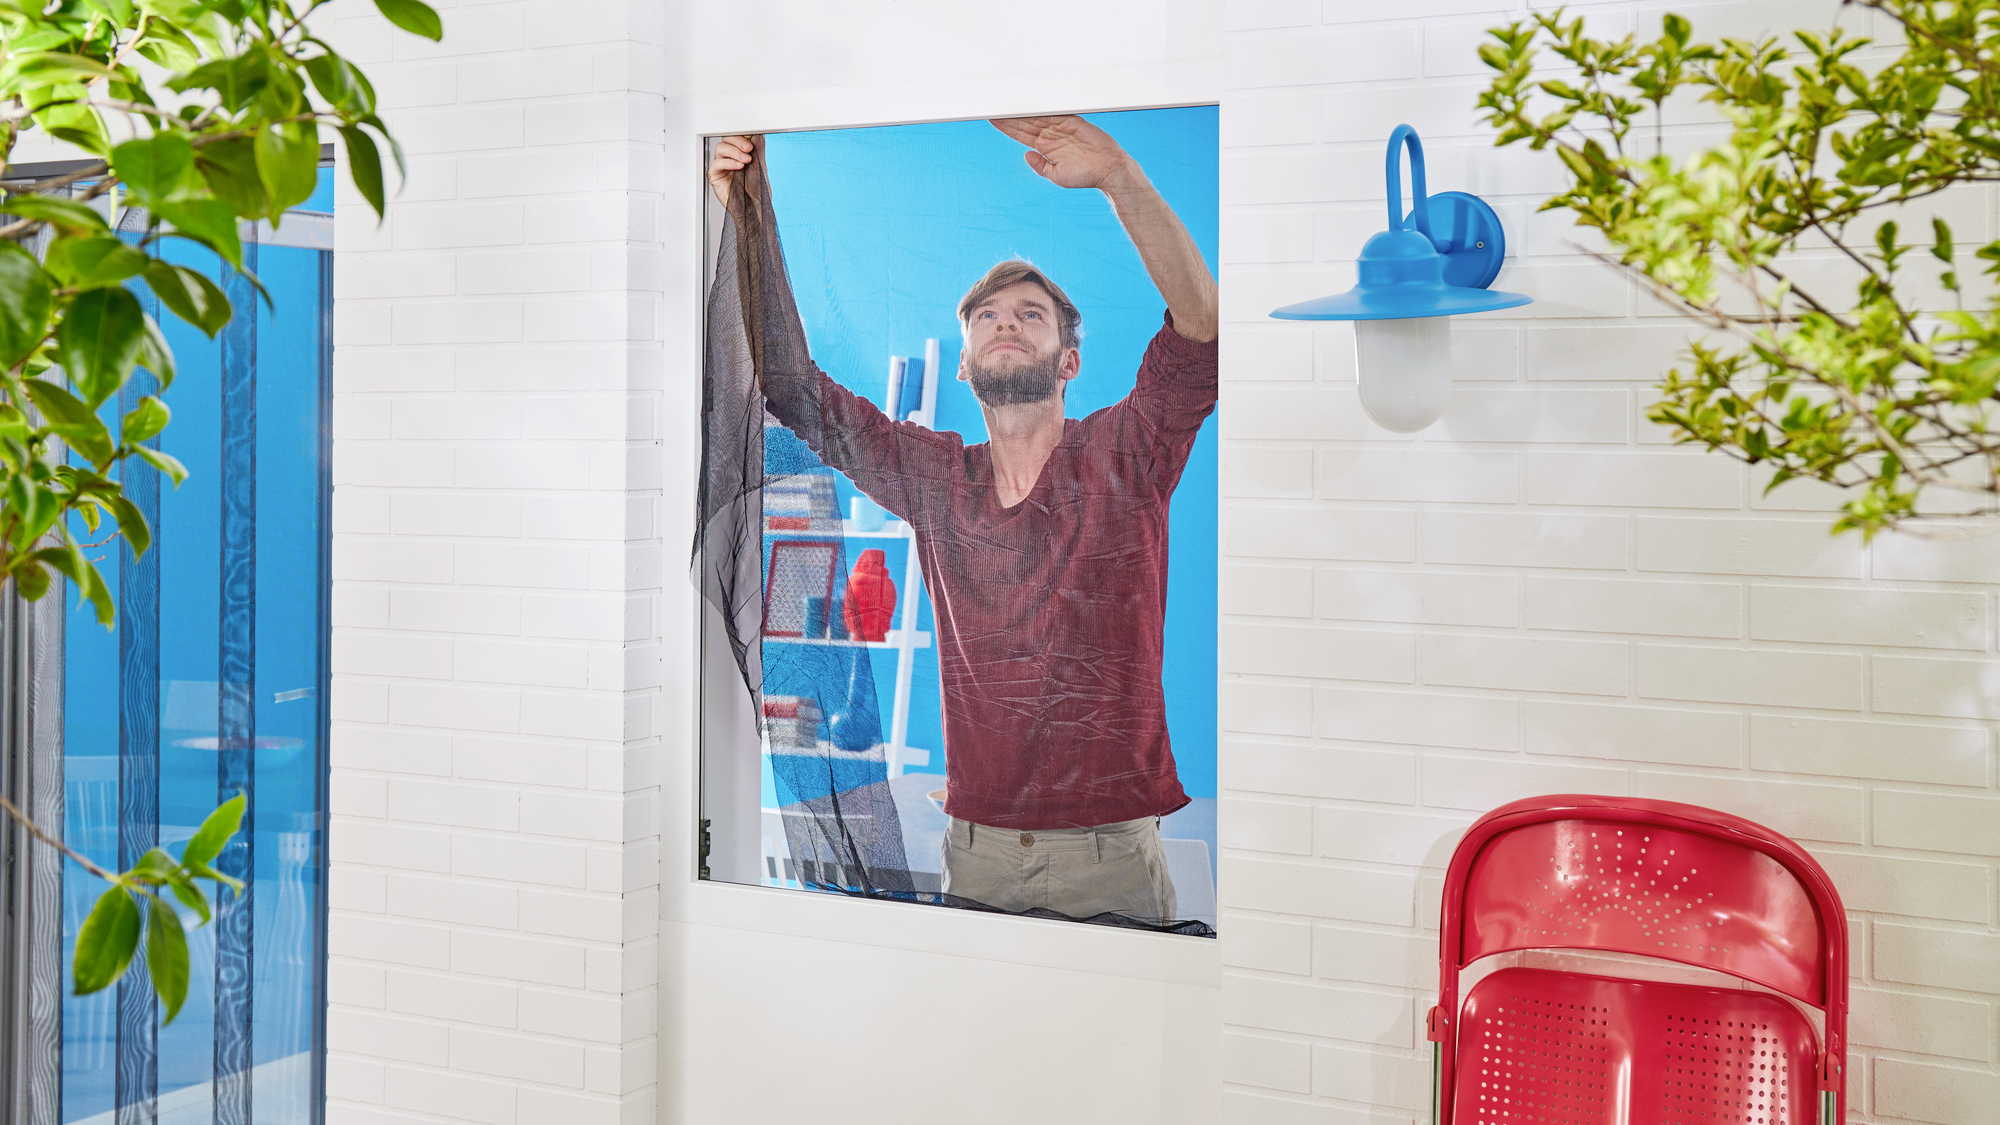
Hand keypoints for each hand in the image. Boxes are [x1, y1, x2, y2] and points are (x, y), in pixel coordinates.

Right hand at [708, 135, 753, 206]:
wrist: (756, 208)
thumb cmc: (758, 191)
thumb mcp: (761, 165)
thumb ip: (758, 148)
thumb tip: (757, 133)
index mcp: (740, 154)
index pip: (735, 137)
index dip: (742, 135)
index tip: (751, 140)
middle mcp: (730, 159)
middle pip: (726, 139)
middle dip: (738, 141)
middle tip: (748, 148)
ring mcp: (722, 167)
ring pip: (721, 148)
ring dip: (734, 152)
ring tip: (746, 160)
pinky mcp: (716, 176)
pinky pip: (717, 164)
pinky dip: (728, 163)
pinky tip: (739, 166)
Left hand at [989, 116, 1139, 192]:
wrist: (1109, 170)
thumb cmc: (1085, 176)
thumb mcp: (1057, 176)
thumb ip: (1040, 167)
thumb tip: (1026, 155)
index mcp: (1045, 148)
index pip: (1021, 134)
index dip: (1006, 127)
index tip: (992, 119)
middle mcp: (1051, 135)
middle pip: (1026, 122)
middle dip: (1010, 115)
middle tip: (993, 105)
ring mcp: (1061, 127)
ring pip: (1037, 115)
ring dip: (1022, 110)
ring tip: (1006, 102)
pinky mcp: (1073, 121)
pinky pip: (1055, 112)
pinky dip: (1043, 107)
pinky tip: (1029, 102)